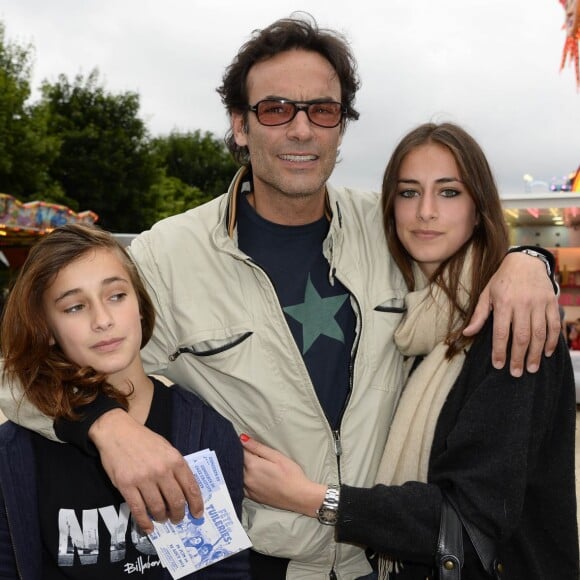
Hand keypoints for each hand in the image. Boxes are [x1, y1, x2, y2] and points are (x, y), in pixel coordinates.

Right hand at [89, 409, 202, 532]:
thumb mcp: (167, 448)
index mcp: (175, 460)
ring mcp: (143, 479)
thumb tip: (185, 490)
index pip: (191, 487)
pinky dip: (144, 522)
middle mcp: (161, 470)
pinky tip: (148, 528)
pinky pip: (138, 510)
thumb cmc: (144, 440)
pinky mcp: (126, 485)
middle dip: (179, 514)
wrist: (118, 432)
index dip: (196, 504)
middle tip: (178, 519)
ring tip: (163, 519)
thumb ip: (176, 467)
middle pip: (176, 501)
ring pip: (158, 508)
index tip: (197, 514)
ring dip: (162, 517)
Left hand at [240, 434, 325, 517]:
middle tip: (245, 451)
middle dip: (238, 455)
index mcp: (252, 465)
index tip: (241, 441)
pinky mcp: (252, 497)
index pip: (239, 451)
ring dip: (239, 467)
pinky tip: (248, 476)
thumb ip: (258, 447)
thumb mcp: (276, 456)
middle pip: (236, 462)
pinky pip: (240, 486)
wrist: (299, 496)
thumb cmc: (291, 474)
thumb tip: (242, 438)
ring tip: (248, 463)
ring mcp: (248, 489)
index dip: (239, 445)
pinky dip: (240, 479)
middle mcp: (247, 478)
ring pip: (237, 474)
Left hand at [464, 252, 559, 376]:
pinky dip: (552, 341)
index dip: (500, 351)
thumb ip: (478, 315)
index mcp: (503, 303)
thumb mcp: (486, 294)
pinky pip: (554, 325)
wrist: (525, 262)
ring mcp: (539, 303)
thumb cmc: (502, 280)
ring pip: (539, 333)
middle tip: (516, 373)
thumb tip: (467, 333)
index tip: (499, 365)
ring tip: (532, 368)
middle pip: (521, 336)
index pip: (501, 332)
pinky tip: (547, 352)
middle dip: (518, 357)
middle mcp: (522, 304)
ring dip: (536, 353)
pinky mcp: (551, 302)